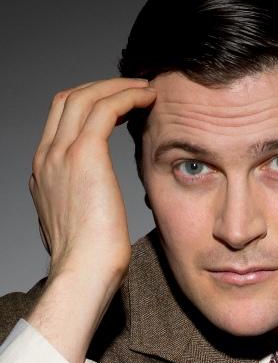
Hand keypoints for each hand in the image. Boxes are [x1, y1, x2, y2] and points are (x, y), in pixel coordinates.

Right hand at [25, 78, 156, 362]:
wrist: (83, 275)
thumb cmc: (89, 261)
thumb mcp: (78, 224)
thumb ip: (79, 202)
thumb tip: (96, 200)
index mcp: (44, 172)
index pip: (62, 120)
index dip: (92, 105)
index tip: (122, 107)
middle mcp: (46, 157)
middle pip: (68, 99)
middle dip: (103, 88)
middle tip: (136, 91)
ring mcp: (60, 154)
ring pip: (84, 96)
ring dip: (118, 87)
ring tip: (147, 90)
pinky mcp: (83, 156)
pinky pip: (104, 108)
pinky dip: (126, 96)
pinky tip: (148, 99)